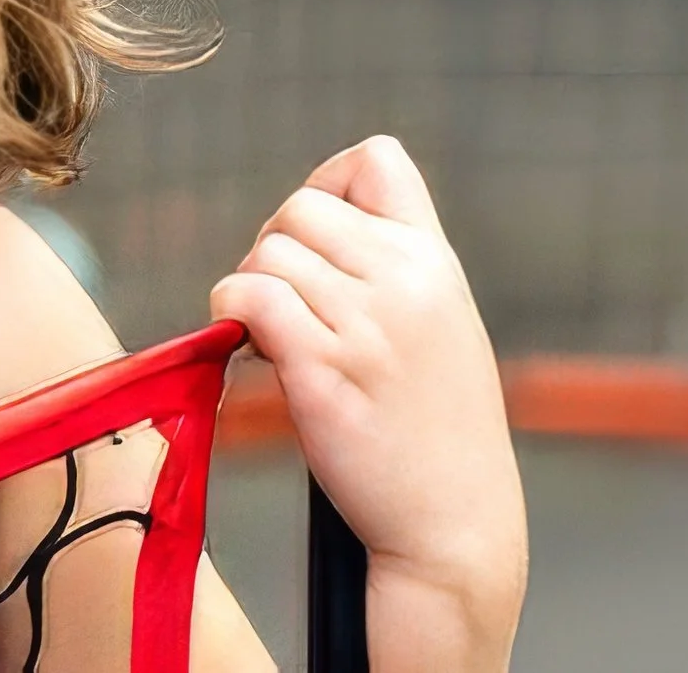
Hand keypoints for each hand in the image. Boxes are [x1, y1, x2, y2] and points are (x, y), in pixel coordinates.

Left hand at [209, 136, 525, 672]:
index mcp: (438, 263)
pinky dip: (232, 315)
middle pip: (300, 207)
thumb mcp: (441, 325)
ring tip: (278, 339)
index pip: (377, 159)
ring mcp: (366, 324)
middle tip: (285, 306)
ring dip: (252, 290)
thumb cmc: (437, 431)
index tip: (318, 243)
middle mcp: (407, 282)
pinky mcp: (323, 368)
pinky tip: (256, 353)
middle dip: (275, 249)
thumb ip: (392, 267)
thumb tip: (303, 221)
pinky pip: (248, 297)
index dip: (328, 184)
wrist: (455, 527)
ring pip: (268, 253)